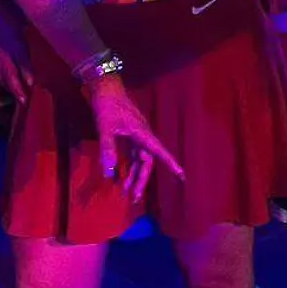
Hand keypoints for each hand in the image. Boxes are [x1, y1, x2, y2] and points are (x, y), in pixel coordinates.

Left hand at [86, 79, 182, 202]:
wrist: (105, 89)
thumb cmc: (107, 106)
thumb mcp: (105, 127)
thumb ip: (107, 148)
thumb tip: (108, 172)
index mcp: (141, 133)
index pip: (158, 151)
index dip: (170, 163)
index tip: (182, 175)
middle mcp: (143, 136)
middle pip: (147, 162)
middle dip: (141, 180)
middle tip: (134, 198)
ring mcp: (137, 136)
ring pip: (140, 160)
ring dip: (134, 176)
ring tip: (126, 192)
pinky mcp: (130, 136)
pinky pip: (133, 156)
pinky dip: (128, 167)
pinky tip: (121, 177)